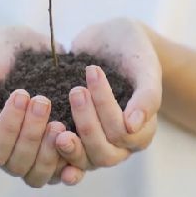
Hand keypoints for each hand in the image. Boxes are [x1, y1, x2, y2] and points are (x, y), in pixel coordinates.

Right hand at [0, 26, 84, 186]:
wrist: (22, 46)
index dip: (8, 127)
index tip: (21, 93)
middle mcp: (7, 149)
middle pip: (17, 164)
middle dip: (31, 134)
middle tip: (42, 101)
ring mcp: (32, 151)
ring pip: (39, 174)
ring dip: (49, 150)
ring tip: (59, 123)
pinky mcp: (54, 147)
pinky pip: (62, 168)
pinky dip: (69, 159)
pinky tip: (75, 138)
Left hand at [55, 18, 161, 169]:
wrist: (112, 37)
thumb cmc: (133, 48)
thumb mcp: (145, 65)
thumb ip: (147, 95)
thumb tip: (132, 126)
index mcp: (143, 129)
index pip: (123, 133)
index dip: (106, 107)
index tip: (92, 71)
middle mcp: (122, 142)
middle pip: (104, 153)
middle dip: (87, 125)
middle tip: (76, 91)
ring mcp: (99, 141)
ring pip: (86, 160)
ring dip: (71, 144)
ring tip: (55, 124)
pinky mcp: (78, 135)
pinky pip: (69, 157)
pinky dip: (58, 155)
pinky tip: (48, 143)